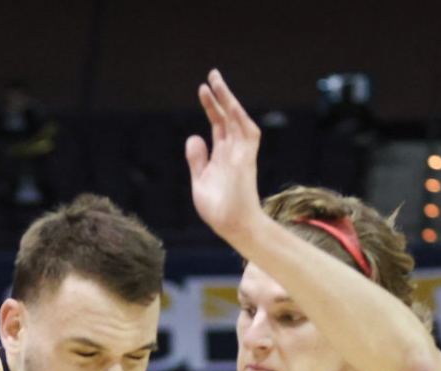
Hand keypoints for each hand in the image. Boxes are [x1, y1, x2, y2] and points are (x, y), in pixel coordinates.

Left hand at [185, 69, 264, 243]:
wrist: (231, 226)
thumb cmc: (218, 208)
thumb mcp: (199, 180)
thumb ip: (197, 159)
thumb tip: (194, 136)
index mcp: (222, 155)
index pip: (218, 124)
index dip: (211, 107)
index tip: (203, 90)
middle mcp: (233, 150)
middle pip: (227, 117)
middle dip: (220, 96)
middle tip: (211, 75)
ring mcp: (240, 153)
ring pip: (237, 119)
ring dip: (228, 100)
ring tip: (215, 80)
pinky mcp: (246, 160)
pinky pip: (247, 133)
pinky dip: (239, 118)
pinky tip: (231, 104)